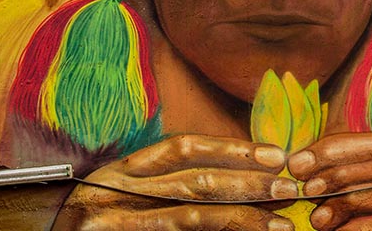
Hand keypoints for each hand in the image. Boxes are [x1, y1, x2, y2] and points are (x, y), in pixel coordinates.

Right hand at [53, 134, 299, 230]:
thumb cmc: (82, 228)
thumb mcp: (117, 200)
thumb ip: (161, 191)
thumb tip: (232, 186)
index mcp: (117, 171)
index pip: (181, 148)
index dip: (232, 149)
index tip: (275, 154)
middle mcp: (111, 192)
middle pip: (192, 180)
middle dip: (248, 184)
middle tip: (290, 189)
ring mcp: (108, 224)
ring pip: (188, 217)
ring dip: (241, 220)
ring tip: (279, 225)